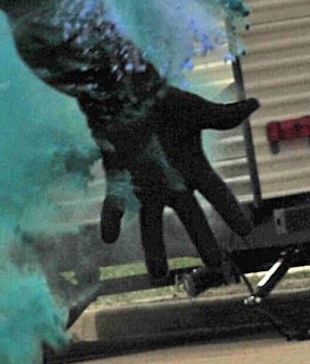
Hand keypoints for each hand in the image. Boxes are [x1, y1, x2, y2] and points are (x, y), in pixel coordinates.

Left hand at [96, 86, 256, 281]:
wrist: (126, 91)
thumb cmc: (163, 101)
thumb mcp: (195, 109)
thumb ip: (222, 115)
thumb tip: (255, 104)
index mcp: (193, 166)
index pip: (217, 193)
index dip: (231, 209)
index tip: (246, 229)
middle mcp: (170, 181)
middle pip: (189, 215)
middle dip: (201, 239)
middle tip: (213, 264)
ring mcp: (143, 183)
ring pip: (151, 221)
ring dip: (153, 245)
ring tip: (158, 273)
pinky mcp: (118, 177)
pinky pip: (115, 202)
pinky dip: (112, 217)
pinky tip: (109, 236)